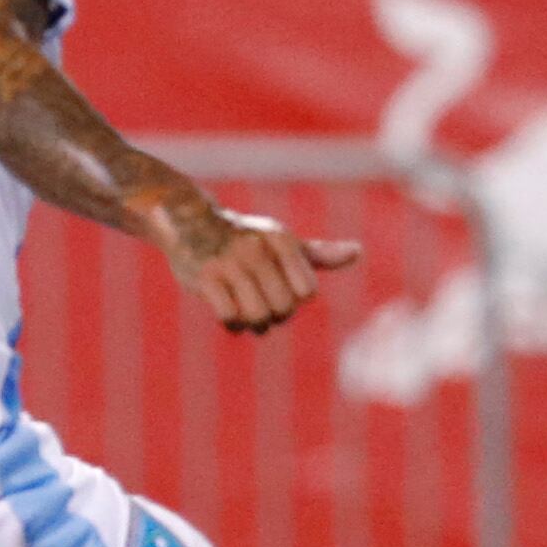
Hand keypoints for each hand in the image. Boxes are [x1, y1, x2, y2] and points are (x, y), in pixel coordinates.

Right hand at [151, 200, 359, 335]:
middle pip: (283, 308)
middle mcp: (256, 248)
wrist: (188, 222)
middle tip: (261, 306)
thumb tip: (358, 252)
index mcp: (280, 239)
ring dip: (254, 324)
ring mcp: (228, 263)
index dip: (295, 300)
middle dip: (275, 316)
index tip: (280, 290)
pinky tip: (227, 314)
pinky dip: (232, 324)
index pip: (306, 292)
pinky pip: (229, 317)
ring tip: (247, 316)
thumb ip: (318, 254)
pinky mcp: (204, 278)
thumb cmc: (244, 237)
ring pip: (257, 316)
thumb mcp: (281, 241)